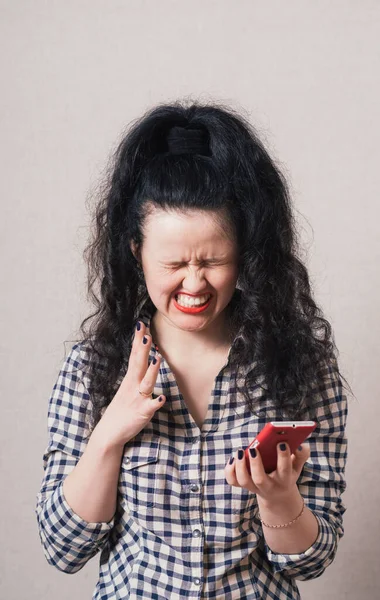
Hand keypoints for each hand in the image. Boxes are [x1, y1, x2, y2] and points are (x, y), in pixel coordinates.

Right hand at [94, 321, 165, 448]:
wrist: (109, 434)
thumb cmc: (121, 410)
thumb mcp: (128, 388)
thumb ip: (138, 375)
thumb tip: (147, 359)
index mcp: (130, 380)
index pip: (134, 356)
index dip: (138, 340)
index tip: (141, 324)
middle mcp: (133, 386)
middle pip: (138, 364)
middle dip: (142, 349)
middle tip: (145, 333)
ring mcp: (137, 399)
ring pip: (146, 383)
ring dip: (151, 371)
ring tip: (157, 358)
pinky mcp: (142, 413)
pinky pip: (150, 407)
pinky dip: (155, 402)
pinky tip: (161, 398)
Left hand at [224, 443, 309, 505]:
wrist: (277, 495)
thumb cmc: (287, 474)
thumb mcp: (297, 467)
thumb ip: (301, 455)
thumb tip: (301, 445)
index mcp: (284, 479)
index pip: (284, 470)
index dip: (283, 457)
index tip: (281, 443)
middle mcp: (269, 486)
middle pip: (260, 479)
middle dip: (256, 464)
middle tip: (254, 448)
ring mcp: (255, 487)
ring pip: (244, 481)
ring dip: (240, 466)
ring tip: (241, 451)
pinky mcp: (244, 485)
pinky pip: (233, 481)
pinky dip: (230, 470)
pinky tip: (234, 458)